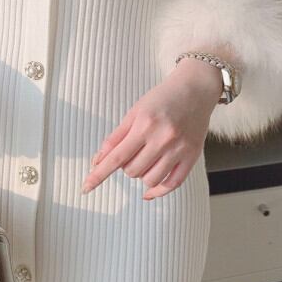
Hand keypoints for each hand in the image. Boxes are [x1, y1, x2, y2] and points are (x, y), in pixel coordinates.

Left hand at [82, 59, 222, 199]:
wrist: (195, 90)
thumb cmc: (163, 98)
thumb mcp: (135, 112)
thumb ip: (115, 138)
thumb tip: (98, 160)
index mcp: (145, 125)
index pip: (116, 157)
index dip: (99, 174)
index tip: (86, 187)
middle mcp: (162, 138)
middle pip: (132, 170)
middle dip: (126, 166)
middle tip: (133, 152)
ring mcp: (179, 149)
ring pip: (150, 179)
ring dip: (141, 175)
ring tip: (145, 161)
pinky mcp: (192, 157)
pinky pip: (172, 184)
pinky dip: (157, 191)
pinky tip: (149, 191)